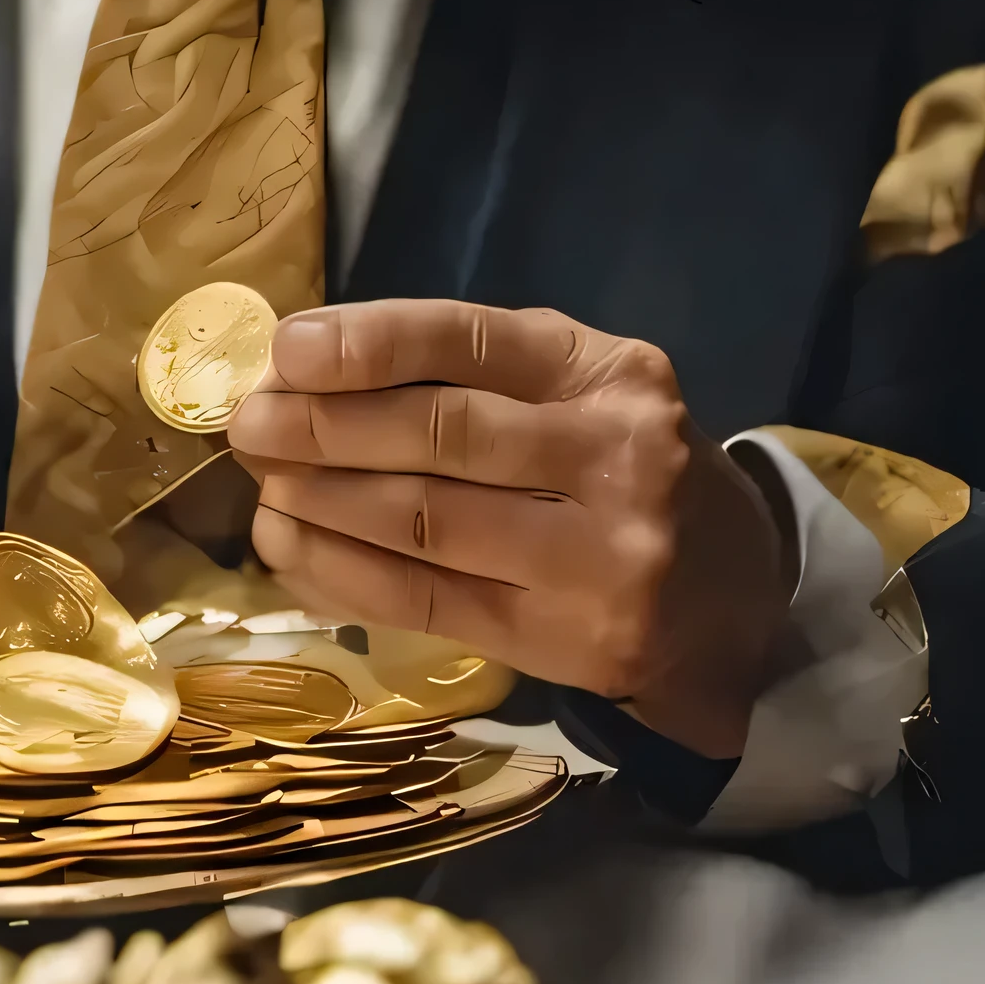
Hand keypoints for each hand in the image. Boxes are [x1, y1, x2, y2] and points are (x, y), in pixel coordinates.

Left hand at [230, 299, 792, 758]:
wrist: (733, 601)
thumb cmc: (624, 468)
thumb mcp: (579, 391)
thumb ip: (470, 372)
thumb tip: (309, 366)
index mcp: (610, 373)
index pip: (472, 342)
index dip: (370, 343)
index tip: (287, 350)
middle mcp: (617, 456)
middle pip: (440, 436)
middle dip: (325, 427)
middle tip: (250, 425)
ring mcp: (600, 557)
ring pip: (425, 524)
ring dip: (321, 503)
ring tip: (262, 485)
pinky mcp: (570, 641)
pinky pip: (428, 603)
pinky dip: (343, 574)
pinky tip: (290, 549)